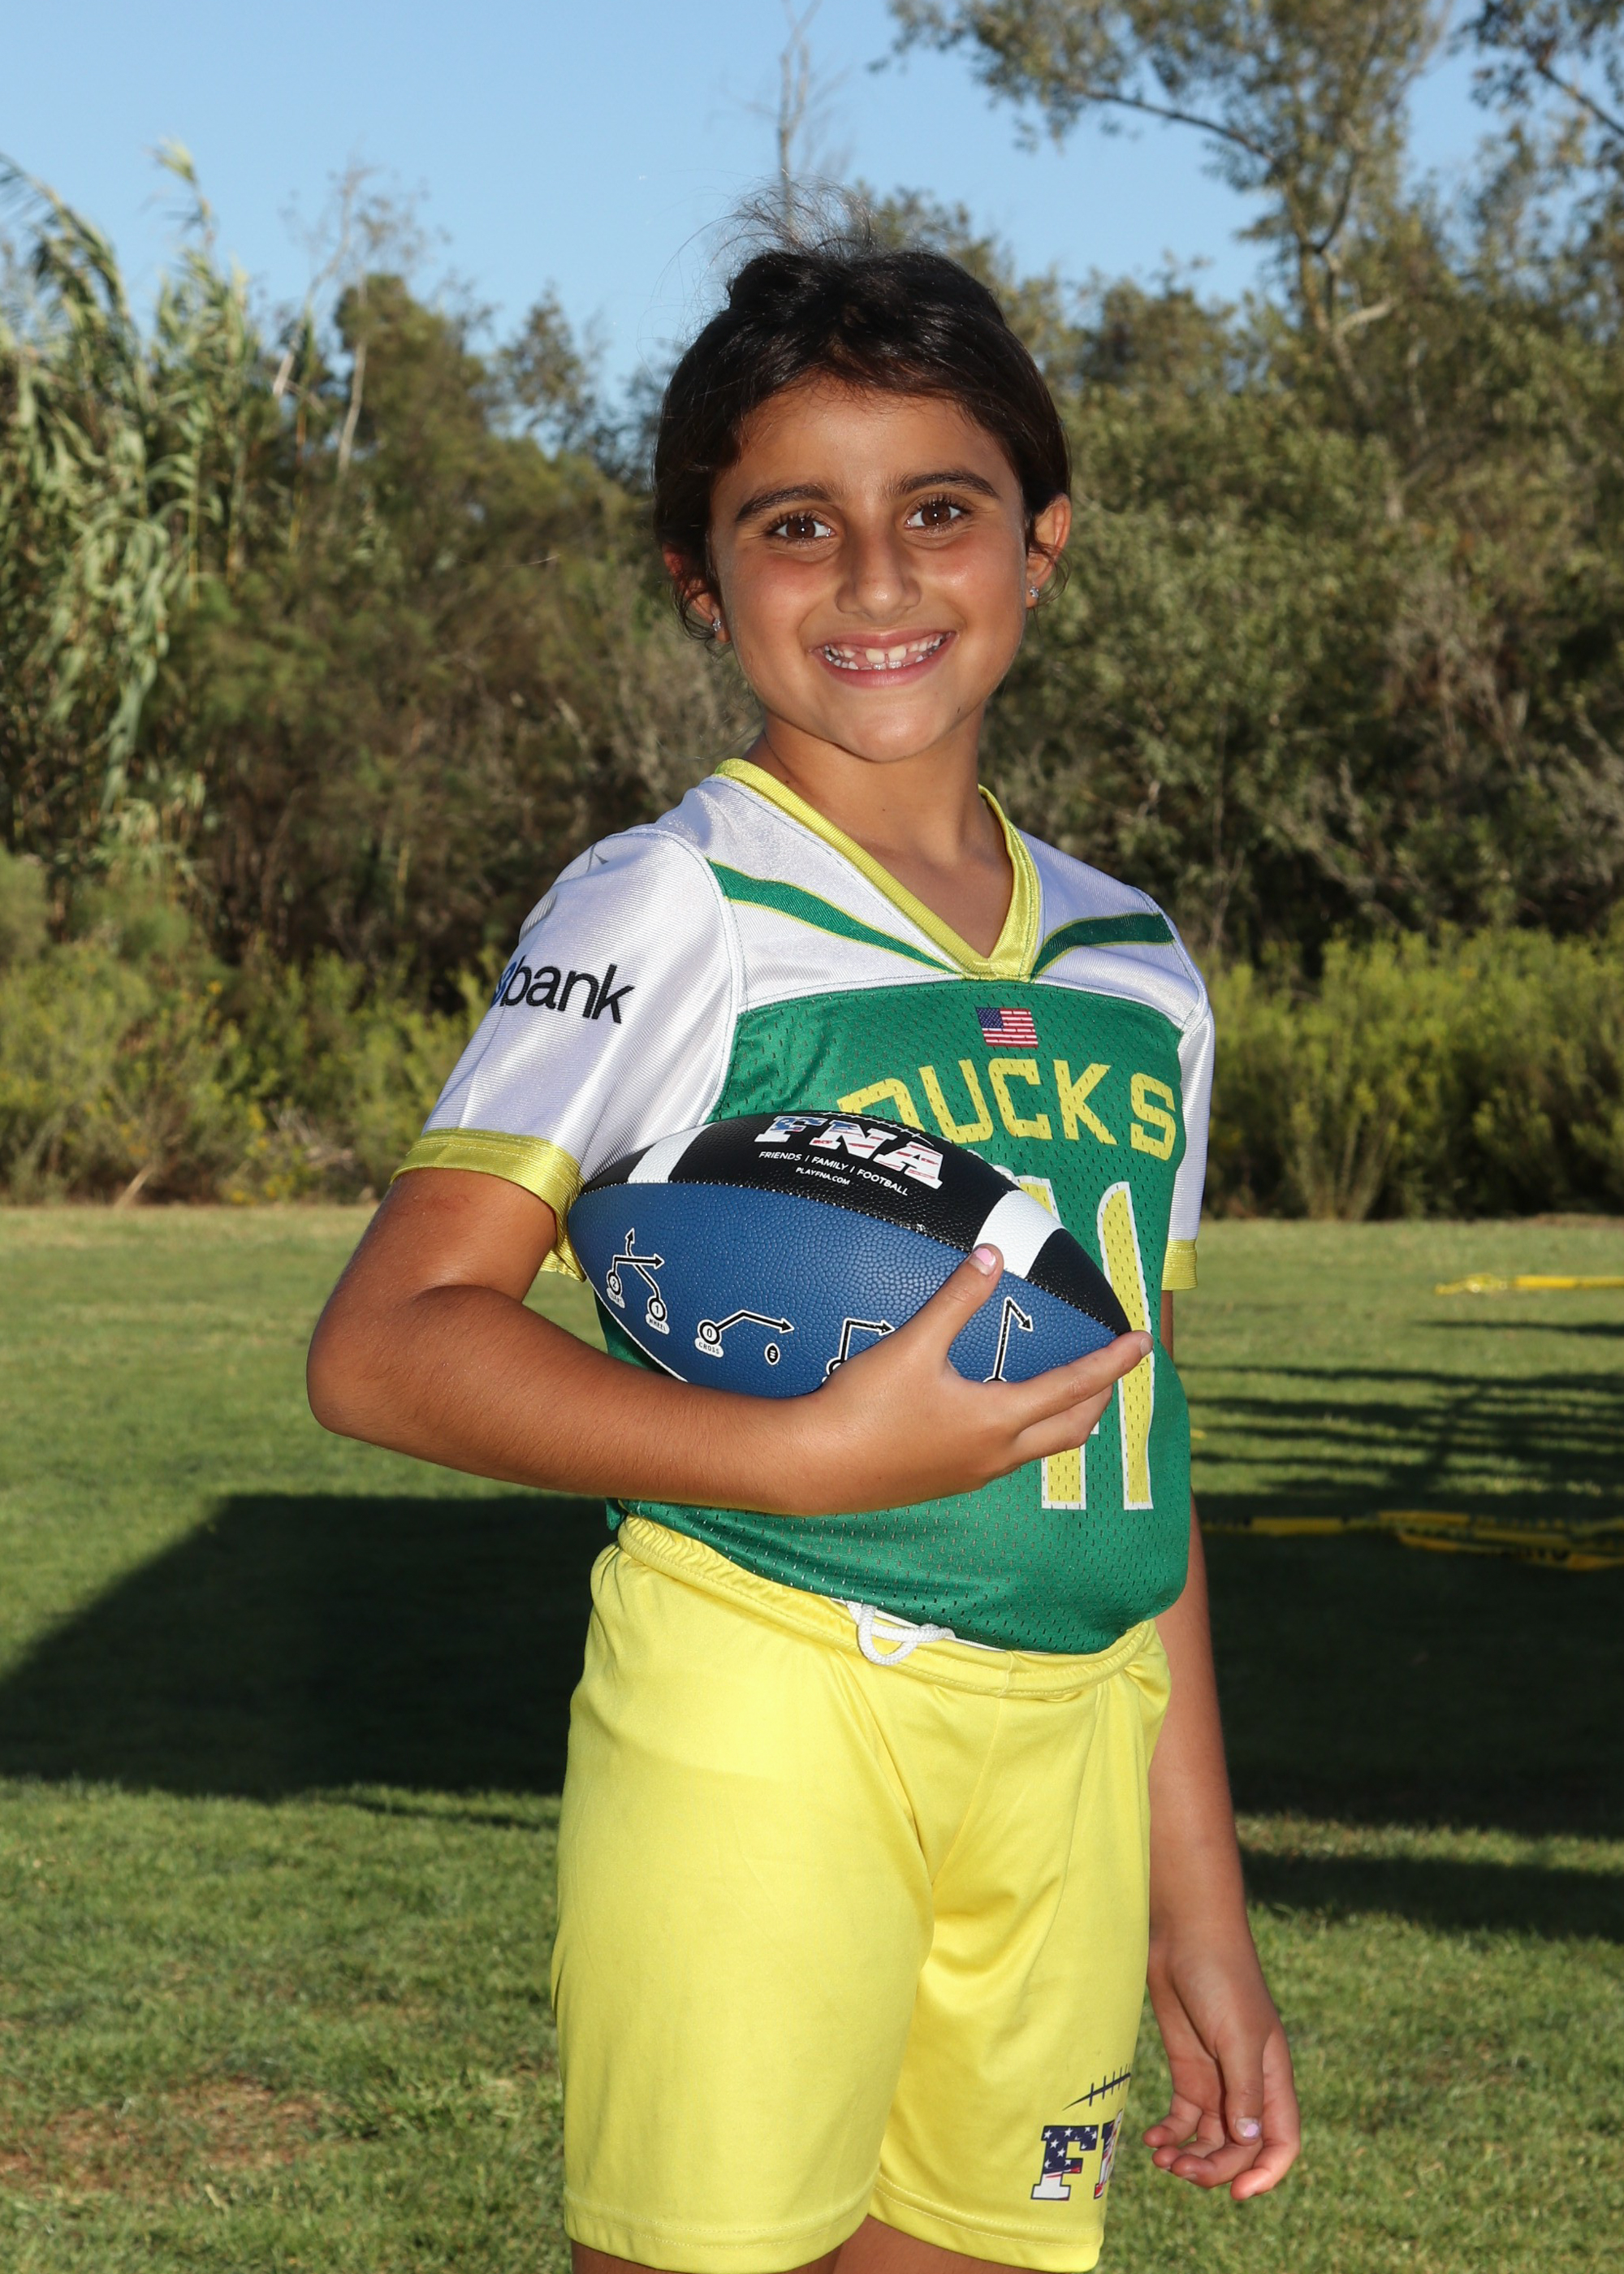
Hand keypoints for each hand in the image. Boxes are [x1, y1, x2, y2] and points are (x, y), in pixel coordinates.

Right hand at [780, 1244, 1150, 1516]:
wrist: (813, 1468)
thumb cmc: (863, 1407)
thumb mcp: (914, 1344)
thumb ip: (957, 1299)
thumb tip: (992, 1256)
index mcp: (998, 1419)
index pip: (1074, 1387)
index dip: (1113, 1362)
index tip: (1144, 1342)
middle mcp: (996, 1455)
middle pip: (1072, 1428)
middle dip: (1099, 1397)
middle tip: (1112, 1367)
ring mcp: (972, 1474)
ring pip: (1041, 1447)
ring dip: (1065, 1419)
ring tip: (1069, 1392)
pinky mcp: (946, 1481)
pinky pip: (1007, 1458)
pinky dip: (1027, 1432)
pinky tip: (1002, 1415)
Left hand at [1143, 1922, 1299, 2200]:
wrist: (1185, 1932)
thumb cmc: (1221, 1977)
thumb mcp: (1236, 2034)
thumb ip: (1244, 2088)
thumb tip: (1248, 2140)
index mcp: (1272, 2079)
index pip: (1282, 2142)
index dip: (1266, 2174)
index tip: (1237, 2193)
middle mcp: (1248, 2085)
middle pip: (1241, 2147)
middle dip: (1215, 2168)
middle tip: (1180, 2172)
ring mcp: (1217, 2078)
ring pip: (1211, 2138)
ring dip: (1191, 2157)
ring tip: (1162, 2161)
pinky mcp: (1187, 2067)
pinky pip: (1184, 2117)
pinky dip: (1171, 2134)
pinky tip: (1151, 2140)